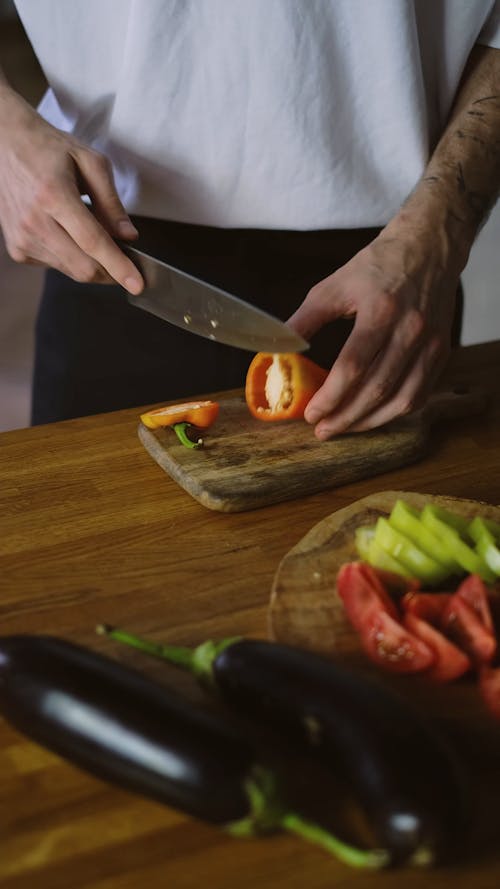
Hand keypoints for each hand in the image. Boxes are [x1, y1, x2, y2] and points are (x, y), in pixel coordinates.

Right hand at [0, 84, 143, 293]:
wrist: (6, 146)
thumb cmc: (50, 150)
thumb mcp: (90, 162)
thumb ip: (112, 202)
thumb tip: (128, 236)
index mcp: (54, 194)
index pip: (92, 242)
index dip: (119, 266)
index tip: (138, 284)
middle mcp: (34, 220)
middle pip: (83, 267)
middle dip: (111, 271)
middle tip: (124, 258)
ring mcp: (22, 238)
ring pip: (71, 270)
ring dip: (91, 262)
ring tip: (89, 232)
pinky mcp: (17, 248)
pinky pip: (56, 266)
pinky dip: (71, 257)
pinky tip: (66, 232)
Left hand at [287, 222, 461, 438]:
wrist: (428, 247)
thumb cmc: (377, 266)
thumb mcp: (333, 285)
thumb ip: (305, 320)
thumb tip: (277, 350)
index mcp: (380, 311)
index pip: (352, 367)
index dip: (330, 397)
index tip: (310, 413)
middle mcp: (410, 330)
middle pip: (377, 389)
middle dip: (346, 417)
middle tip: (322, 430)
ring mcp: (431, 343)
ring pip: (403, 399)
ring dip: (371, 421)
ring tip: (345, 427)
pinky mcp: (442, 351)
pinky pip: (420, 394)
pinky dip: (395, 411)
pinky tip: (373, 415)